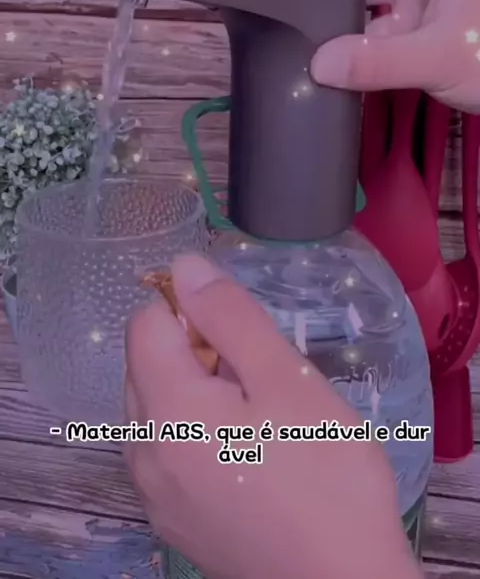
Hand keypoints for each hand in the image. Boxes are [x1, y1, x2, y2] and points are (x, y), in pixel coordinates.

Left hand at [125, 254, 420, 578]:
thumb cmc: (323, 474)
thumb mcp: (286, 379)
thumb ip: (230, 316)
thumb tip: (184, 265)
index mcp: (165, 409)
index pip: (145, 323)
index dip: (191, 310)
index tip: (242, 334)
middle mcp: (142, 452)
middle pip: (146, 365)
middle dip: (194, 351)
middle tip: (260, 378)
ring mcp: (154, 493)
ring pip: (156, 409)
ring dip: (196, 392)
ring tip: (260, 416)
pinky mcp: (173, 520)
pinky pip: (167, 451)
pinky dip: (196, 434)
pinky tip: (250, 456)